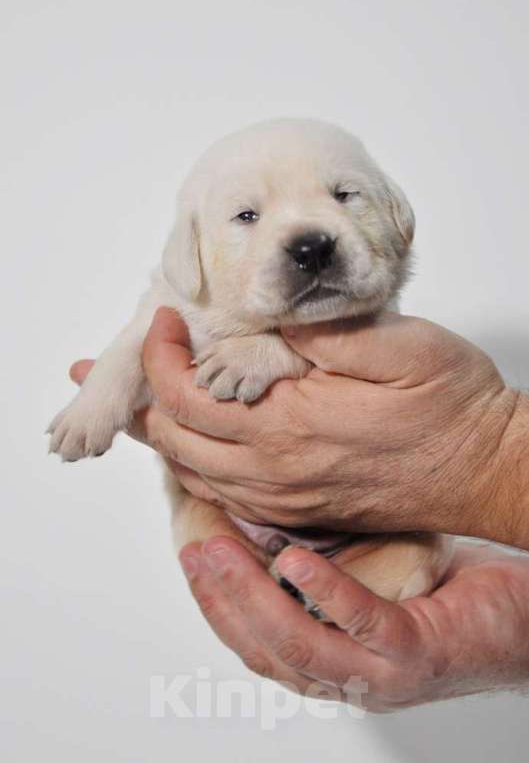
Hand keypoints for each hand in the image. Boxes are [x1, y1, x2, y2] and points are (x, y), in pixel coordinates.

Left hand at [70, 308, 528, 547]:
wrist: (485, 471)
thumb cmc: (452, 407)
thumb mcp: (401, 347)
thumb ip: (325, 332)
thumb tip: (265, 318)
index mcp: (290, 426)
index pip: (187, 394)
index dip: (160, 354)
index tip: (163, 319)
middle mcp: (275, 471)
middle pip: (172, 439)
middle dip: (136, 397)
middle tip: (110, 366)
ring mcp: (283, 497)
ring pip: (189, 470)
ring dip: (156, 431)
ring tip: (131, 401)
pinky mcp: (297, 510)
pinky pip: (219, 492)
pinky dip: (190, 461)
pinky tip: (187, 439)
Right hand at [178, 537, 528, 711]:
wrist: (526, 618)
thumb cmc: (450, 593)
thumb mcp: (373, 575)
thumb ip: (327, 563)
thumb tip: (275, 519)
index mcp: (334, 661)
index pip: (256, 644)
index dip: (216, 604)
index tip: (192, 559)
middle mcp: (350, 678)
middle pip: (266, 649)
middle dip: (221, 598)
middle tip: (194, 551)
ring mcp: (383, 673)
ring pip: (300, 645)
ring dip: (253, 596)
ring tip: (221, 552)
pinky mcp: (419, 654)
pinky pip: (363, 625)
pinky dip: (325, 593)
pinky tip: (295, 561)